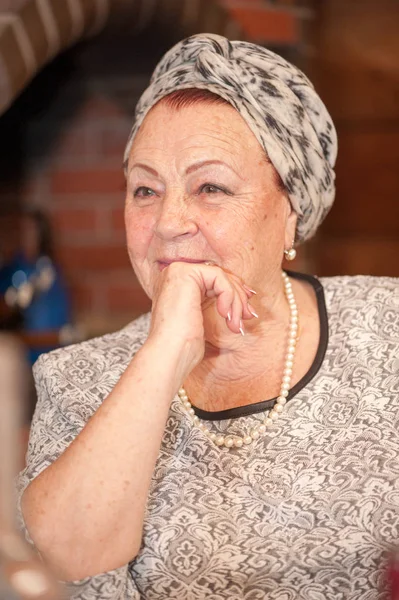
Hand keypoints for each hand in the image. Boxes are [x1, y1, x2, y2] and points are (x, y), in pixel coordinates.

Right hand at [148, 262, 255, 378]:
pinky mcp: (185, 273)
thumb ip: (217, 302)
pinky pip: (219, 277)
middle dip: (238, 296)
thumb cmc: (184, 346)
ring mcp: (177, 271)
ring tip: (236, 324)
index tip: (246, 310)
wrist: (169, 355)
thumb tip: (246, 294)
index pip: (212, 279)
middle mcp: (174, 273)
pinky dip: (228, 295)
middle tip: (249, 316)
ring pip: (221, 276)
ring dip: (236, 301)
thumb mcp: (204, 319)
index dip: (233, 292)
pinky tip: (225, 315)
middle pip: (218, 276)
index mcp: (176, 284)